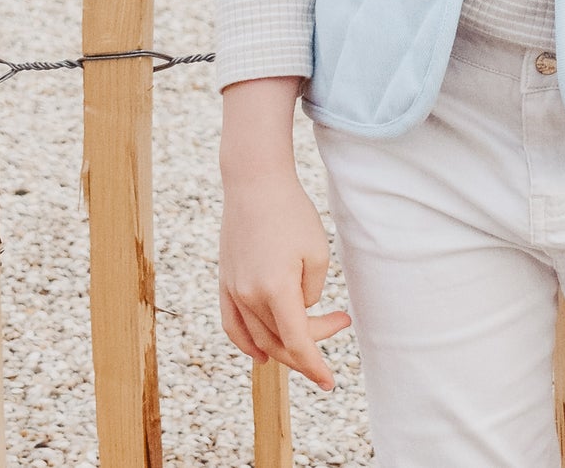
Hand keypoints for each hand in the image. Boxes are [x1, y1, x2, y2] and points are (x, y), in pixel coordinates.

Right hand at [219, 168, 351, 390]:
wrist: (254, 182)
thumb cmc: (291, 213)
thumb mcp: (316, 253)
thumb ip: (310, 293)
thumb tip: (301, 310)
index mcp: (276, 291)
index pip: (298, 344)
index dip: (315, 366)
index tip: (331, 381)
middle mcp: (249, 296)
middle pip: (280, 343)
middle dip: (311, 345)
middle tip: (340, 320)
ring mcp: (233, 290)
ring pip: (259, 337)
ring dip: (286, 342)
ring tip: (312, 334)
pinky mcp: (225, 281)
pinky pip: (233, 325)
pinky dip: (247, 344)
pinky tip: (260, 355)